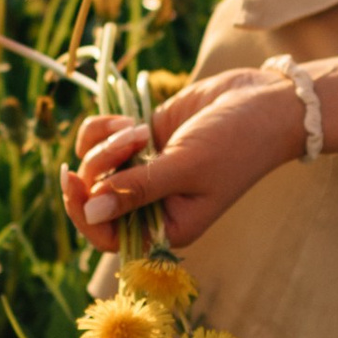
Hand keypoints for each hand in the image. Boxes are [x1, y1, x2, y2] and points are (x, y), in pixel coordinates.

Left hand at [62, 72, 302, 250]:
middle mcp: (151, 204)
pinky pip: (100, 140)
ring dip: (106, 143)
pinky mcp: (141, 141)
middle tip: (130, 140)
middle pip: (95, 198)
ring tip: (139, 129)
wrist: (264, 102)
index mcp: (167, 227)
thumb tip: (91, 209)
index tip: (74, 180)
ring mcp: (144, 171)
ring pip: (94, 165)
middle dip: (101, 166)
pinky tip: (131, 120)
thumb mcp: (187, 168)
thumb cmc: (237, 142)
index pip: (108, 235)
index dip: (83, 213)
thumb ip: (138, 189)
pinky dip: (106, 128)